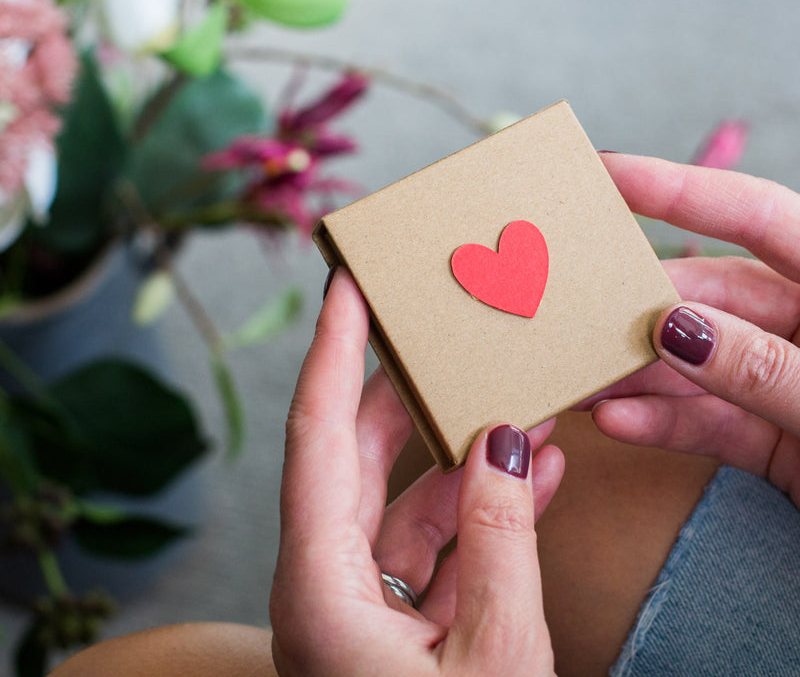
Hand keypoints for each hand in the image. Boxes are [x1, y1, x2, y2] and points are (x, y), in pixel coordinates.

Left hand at [270, 269, 563, 676]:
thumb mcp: (497, 656)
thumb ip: (499, 543)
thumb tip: (506, 445)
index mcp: (320, 592)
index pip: (316, 438)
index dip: (331, 350)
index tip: (346, 286)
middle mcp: (326, 591)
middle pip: (359, 458)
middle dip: (406, 392)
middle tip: (433, 331)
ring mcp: (360, 612)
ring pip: (406, 504)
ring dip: (465, 462)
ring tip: (519, 410)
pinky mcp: (397, 632)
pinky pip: (437, 552)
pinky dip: (481, 517)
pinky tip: (531, 479)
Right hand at [590, 154, 799, 504]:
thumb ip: (766, 367)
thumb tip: (674, 329)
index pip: (753, 214)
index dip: (675, 189)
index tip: (605, 175)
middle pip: (708, 297)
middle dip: (637, 307)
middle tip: (570, 311)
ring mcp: (793, 380)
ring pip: (699, 365)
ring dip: (639, 375)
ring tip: (580, 380)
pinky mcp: (782, 438)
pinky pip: (713, 422)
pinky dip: (666, 425)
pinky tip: (619, 423)